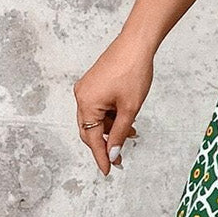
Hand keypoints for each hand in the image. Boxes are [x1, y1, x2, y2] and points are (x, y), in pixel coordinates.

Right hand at [73, 35, 152, 176]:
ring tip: (130, 133)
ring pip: (96, 119)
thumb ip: (119, 133)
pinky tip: (125, 120)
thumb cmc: (133, 72)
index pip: (92, 139)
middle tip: (119, 159)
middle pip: (89, 130)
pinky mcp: (93, 83)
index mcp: (86, 104)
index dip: (101, 156)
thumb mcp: (129, 109)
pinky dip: (110, 116)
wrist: (136, 45)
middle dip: (105, 144)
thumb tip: (113, 153)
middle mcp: (81, 96)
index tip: (108, 171)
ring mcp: (86, 89)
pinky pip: (98, 107)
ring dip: (110, 129)